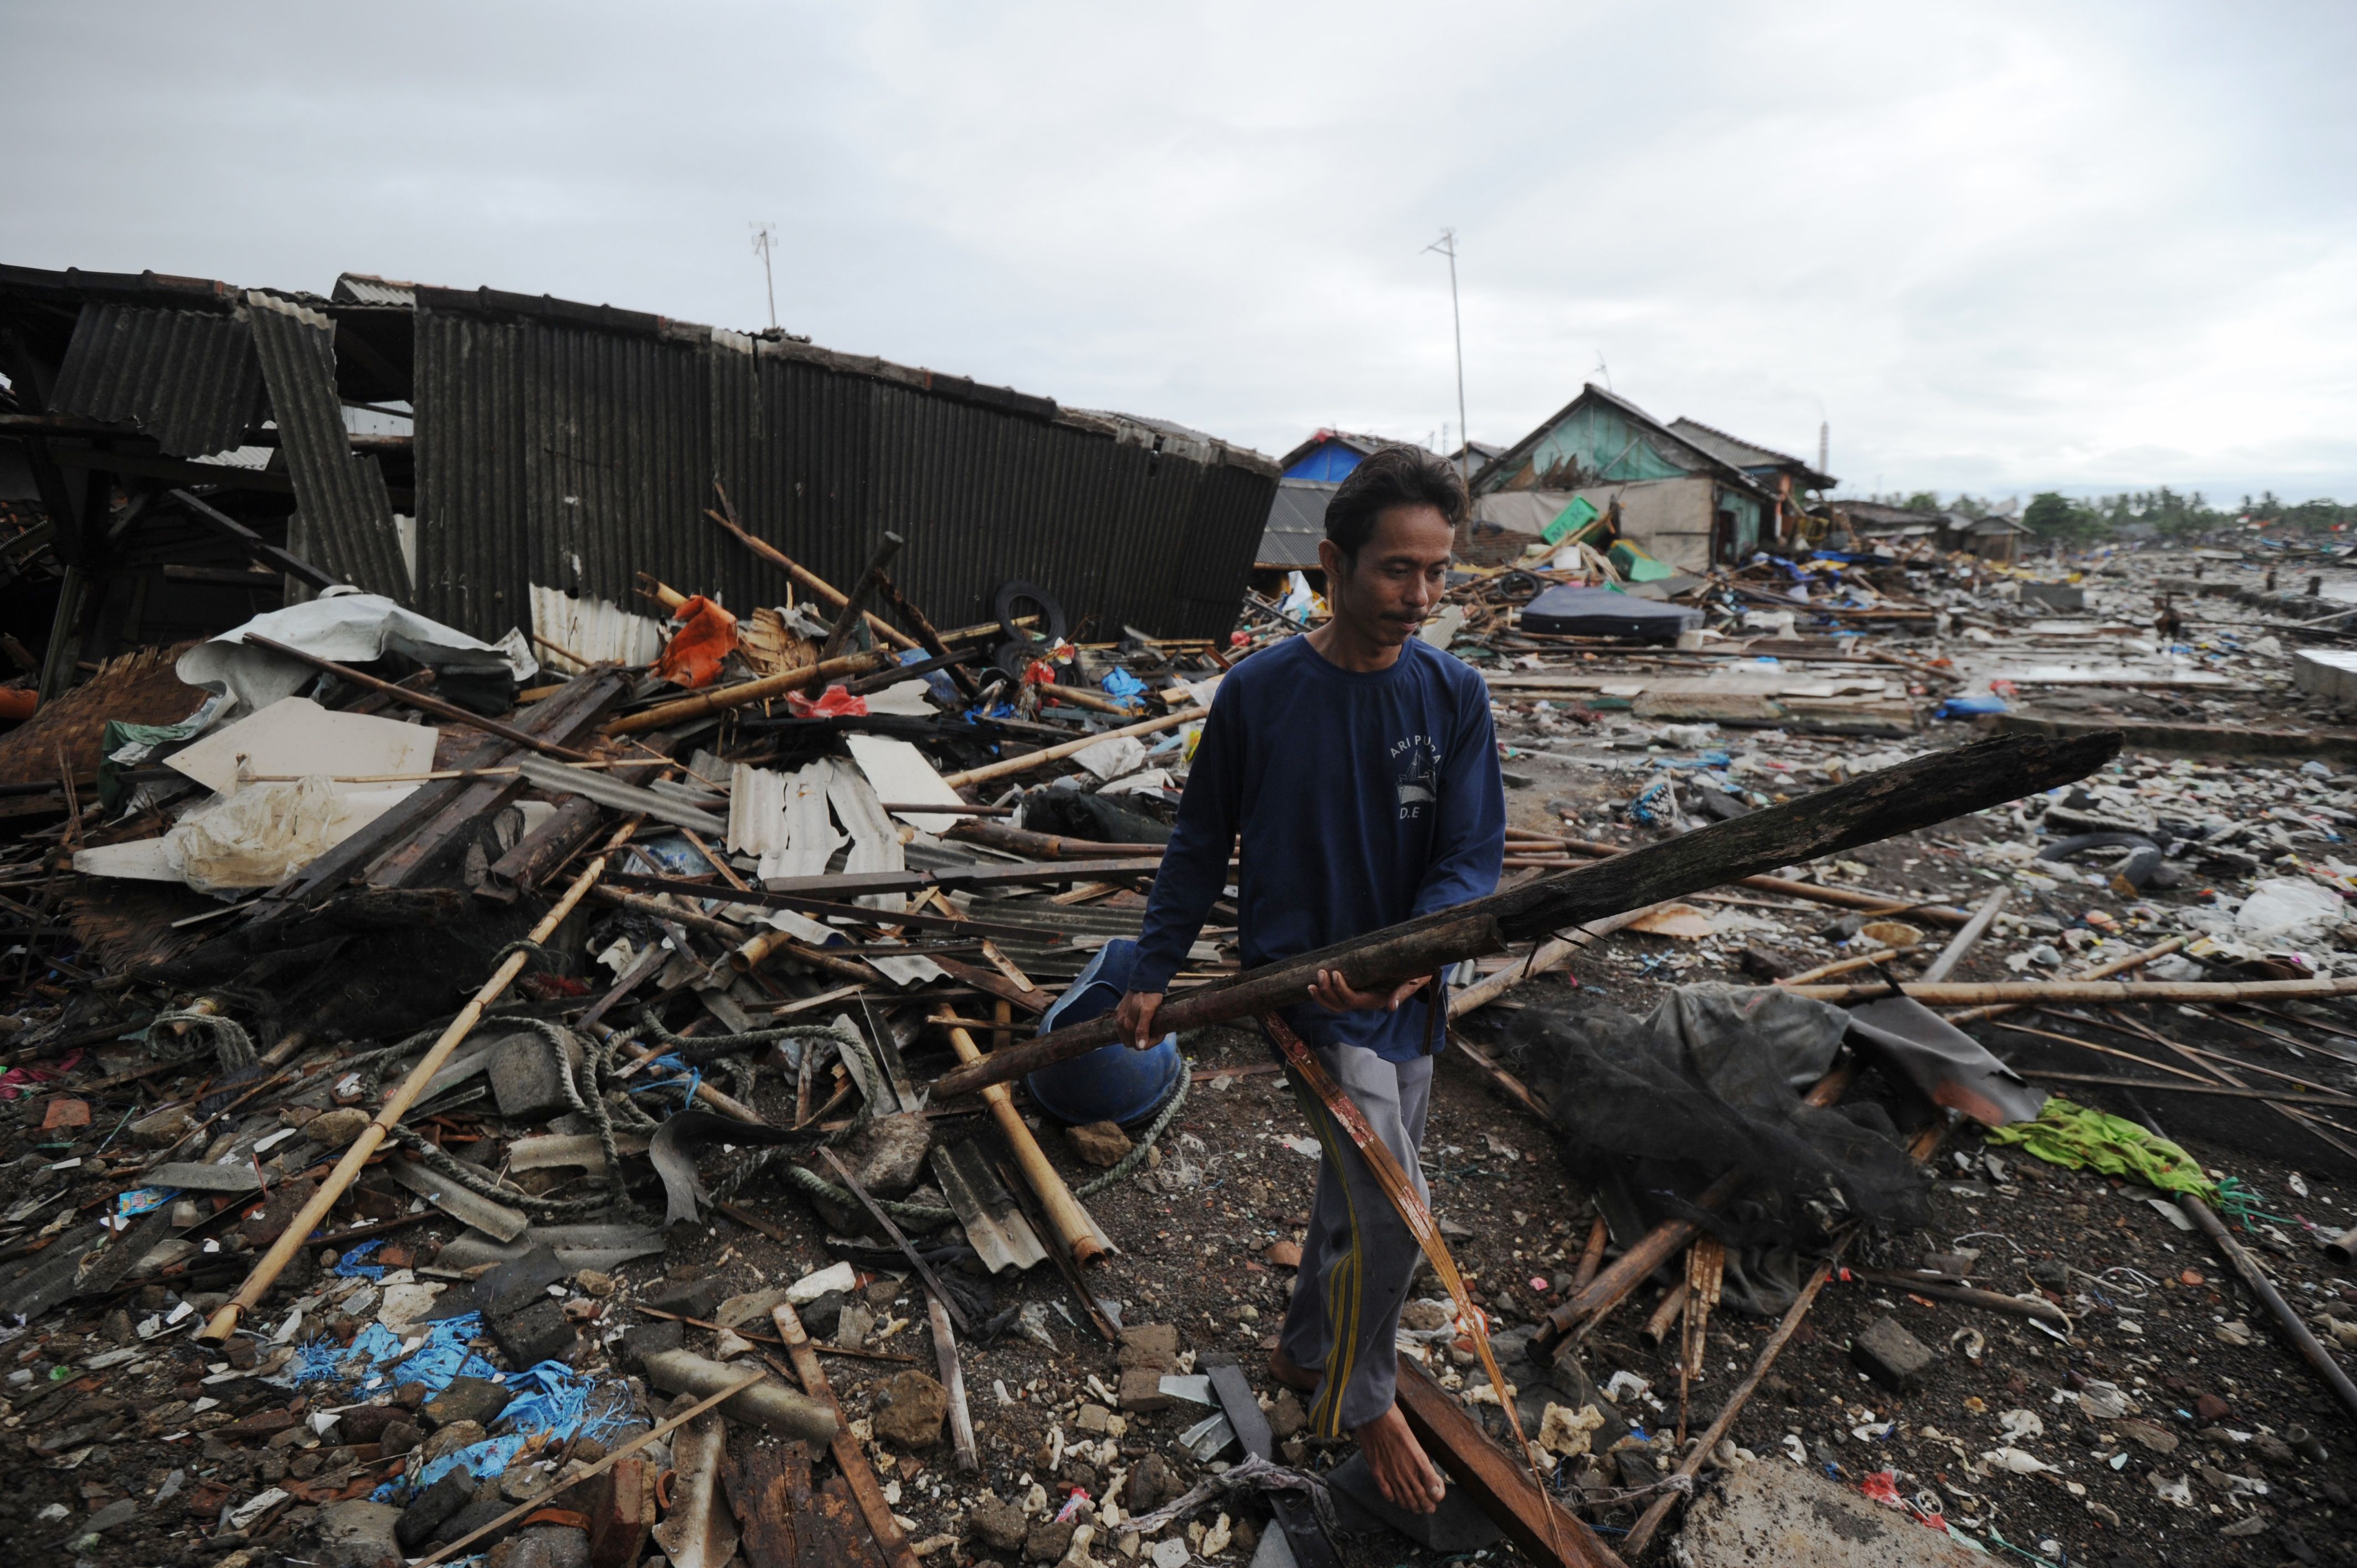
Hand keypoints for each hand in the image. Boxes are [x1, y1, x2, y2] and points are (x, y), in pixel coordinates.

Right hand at [1114, 990, 1163, 1050]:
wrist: (1145, 981)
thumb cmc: (1149, 996)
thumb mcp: (1148, 1012)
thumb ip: (1142, 1030)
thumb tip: (1140, 1047)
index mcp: (1126, 1025)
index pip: (1139, 1046)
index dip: (1151, 1042)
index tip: (1160, 1034)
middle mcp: (1120, 1024)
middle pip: (1133, 1043)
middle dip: (1145, 1039)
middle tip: (1156, 1030)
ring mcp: (1119, 1018)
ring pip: (1128, 1036)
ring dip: (1139, 1035)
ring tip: (1150, 1026)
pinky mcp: (1120, 1012)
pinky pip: (1125, 1028)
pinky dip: (1134, 1028)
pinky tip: (1142, 1021)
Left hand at [1306, 969, 1430, 1014]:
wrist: (1418, 972)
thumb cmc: (1416, 974)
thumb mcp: (1414, 981)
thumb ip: (1403, 992)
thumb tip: (1392, 1007)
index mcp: (1376, 1000)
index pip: (1353, 1000)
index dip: (1341, 988)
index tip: (1335, 972)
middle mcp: (1366, 1002)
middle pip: (1340, 1005)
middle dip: (1327, 991)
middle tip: (1320, 972)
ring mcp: (1360, 998)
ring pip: (1335, 1005)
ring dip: (1322, 995)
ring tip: (1312, 981)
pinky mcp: (1357, 990)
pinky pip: (1336, 998)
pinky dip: (1324, 993)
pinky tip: (1315, 984)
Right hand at [1356, 1403, 1447, 1513]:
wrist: (1374, 1415)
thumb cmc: (1395, 1421)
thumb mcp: (1414, 1439)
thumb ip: (1422, 1460)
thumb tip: (1430, 1476)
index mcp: (1419, 1460)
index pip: (1433, 1485)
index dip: (1437, 1495)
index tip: (1438, 1499)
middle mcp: (1406, 1470)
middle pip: (1419, 1495)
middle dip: (1425, 1505)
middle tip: (1428, 1510)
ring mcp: (1391, 1473)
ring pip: (1403, 1497)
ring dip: (1410, 1505)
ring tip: (1414, 1509)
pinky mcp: (1377, 1472)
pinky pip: (1386, 1492)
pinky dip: (1392, 1498)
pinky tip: (1394, 1499)